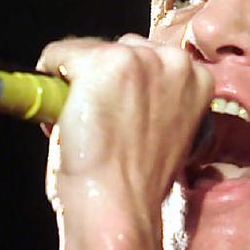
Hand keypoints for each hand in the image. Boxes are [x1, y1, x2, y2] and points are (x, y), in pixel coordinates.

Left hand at [37, 34, 212, 219]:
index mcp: (198, 77)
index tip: (123, 112)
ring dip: (81, 79)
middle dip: (106, 77)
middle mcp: (175, 60)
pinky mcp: (105, 61)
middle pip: (123, 47)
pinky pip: (58, 54)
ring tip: (88, 120)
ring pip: (90, 50)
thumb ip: (160, 98)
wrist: (120, 202)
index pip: (151, 58)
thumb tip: (125, 86)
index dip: (130, 86)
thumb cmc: (141, 179)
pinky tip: (68, 113)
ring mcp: (141, 58)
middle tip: (104, 120)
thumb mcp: (171, 129)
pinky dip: (51, 78)